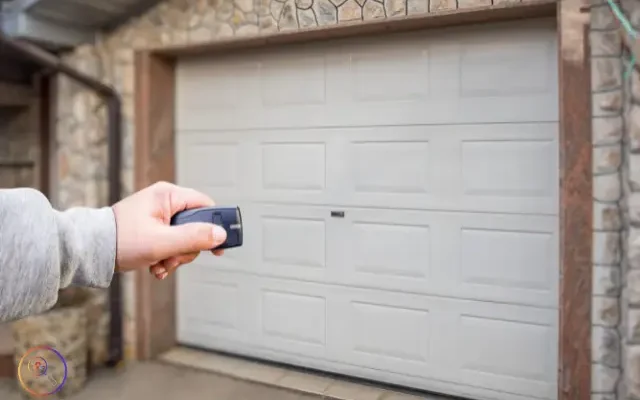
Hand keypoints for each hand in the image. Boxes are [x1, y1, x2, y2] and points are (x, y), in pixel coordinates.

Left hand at [111, 181, 226, 279]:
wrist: (90, 251)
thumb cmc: (120, 240)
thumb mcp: (162, 242)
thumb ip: (194, 237)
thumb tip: (220, 234)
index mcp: (168, 195)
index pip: (205, 206)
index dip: (215, 226)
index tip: (218, 246)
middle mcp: (164, 202)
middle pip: (196, 226)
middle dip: (188, 248)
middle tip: (174, 258)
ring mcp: (158, 215)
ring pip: (184, 238)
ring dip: (176, 256)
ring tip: (161, 264)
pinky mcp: (152, 228)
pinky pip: (172, 243)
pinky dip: (167, 257)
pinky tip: (156, 266)